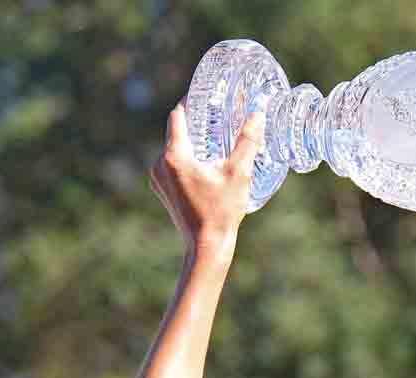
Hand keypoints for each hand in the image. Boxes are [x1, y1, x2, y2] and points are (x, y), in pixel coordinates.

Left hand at [149, 101, 261, 254]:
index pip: (178, 116)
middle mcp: (160, 165)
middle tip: (213, 114)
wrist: (206, 246)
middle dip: (194, 122)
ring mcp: (158, 179)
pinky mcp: (162, 190)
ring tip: (211, 138)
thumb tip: (257, 115)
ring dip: (190, 143)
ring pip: (173, 149)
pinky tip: (203, 163)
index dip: (189, 101)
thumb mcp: (239, 173)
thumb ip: (247, 142)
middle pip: (175, 133)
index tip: (202, 93)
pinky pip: (171, 165)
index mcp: (175, 156)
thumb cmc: (222, 211)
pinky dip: (185, 159)